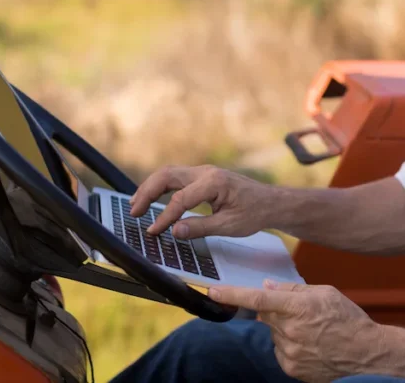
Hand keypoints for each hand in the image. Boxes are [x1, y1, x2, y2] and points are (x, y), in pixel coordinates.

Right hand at [130, 165, 272, 238]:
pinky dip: (160, 188)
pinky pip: (176, 178)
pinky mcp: (203, 177)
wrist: (271, 202)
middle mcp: (206, 172)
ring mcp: (204, 172)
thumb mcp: (229, 226)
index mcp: (214, 183)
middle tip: (133, 212)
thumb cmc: (254, 213)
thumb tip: (174, 232)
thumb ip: (200, 228)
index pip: (180, 199)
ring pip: (169, 174)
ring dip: (150, 188)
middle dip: (147, 192)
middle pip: (167, 176)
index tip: (152, 232)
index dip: (164, 217)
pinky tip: (151, 199)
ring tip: (135, 205)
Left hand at [210, 280, 384, 382]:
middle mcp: (290, 331)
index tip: (212, 290)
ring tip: (312, 332)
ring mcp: (290, 352)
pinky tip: (311, 345)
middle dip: (276, 311)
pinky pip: (280, 351)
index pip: (257, 299)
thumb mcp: (324, 292)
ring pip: (274, 334)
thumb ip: (292, 290)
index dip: (232, 295)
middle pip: (266, 315)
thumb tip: (267, 287)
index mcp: (298, 307)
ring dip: (285, 330)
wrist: (367, 352)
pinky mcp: (292, 368)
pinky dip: (290, 346)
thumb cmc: (348, 318)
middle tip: (300, 313)